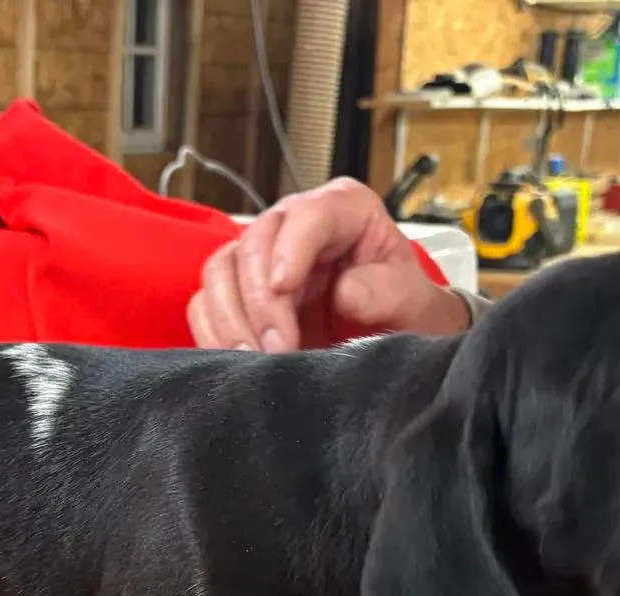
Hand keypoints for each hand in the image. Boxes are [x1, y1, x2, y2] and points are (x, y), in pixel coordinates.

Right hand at [187, 177, 470, 351]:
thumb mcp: (413, 302)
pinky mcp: (239, 295)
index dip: (289, 250)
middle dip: (260, 301)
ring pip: (220, 273)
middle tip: (278, 347)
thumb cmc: (403, 314)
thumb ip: (387, 292)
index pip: (306, 215)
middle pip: (252, 245)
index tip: (283, 289)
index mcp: (344, 210)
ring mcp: (262, 260)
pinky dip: (214, 335)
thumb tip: (345, 292)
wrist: (391, 343)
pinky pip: (206, 306)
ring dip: (231, 321)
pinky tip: (239, 361)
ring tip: (257, 361)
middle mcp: (296, 226)